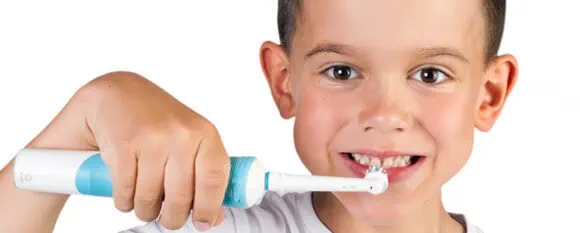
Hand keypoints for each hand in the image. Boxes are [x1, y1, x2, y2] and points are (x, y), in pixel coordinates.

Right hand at [82, 71, 229, 230]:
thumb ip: (204, 175)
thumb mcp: (189, 140)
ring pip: (150, 199)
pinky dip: (123, 201)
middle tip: (168, 218)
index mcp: (204, 133)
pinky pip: (125, 192)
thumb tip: (213, 217)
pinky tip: (126, 192)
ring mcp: (151, 139)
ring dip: (145, 211)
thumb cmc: (157, 121)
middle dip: (173, 218)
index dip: (208, 208)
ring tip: (144, 203)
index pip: (214, 179)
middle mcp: (181, 135)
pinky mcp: (122, 146)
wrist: (115, 94)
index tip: (201, 223)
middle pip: (181, 197)